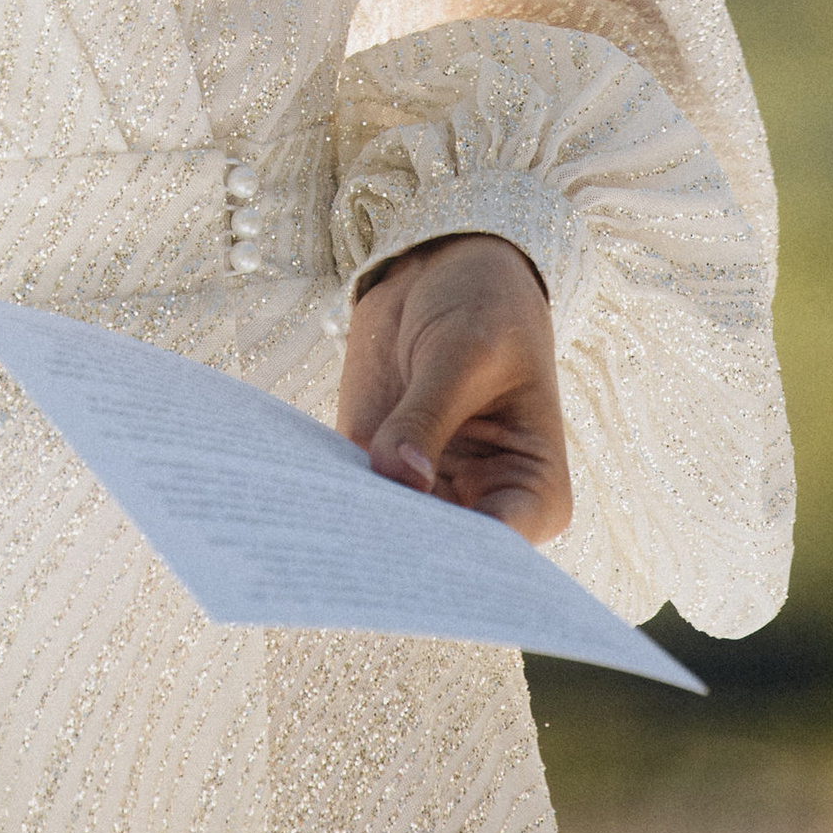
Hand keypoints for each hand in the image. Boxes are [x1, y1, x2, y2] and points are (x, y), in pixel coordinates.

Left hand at [336, 231, 572, 542]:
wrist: (446, 267)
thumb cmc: (485, 308)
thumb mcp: (464, 352)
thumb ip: (428, 414)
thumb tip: (397, 476)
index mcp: (533, 491)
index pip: (500, 550)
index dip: (458, 565)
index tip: (413, 559)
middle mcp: (481, 505)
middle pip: (438, 552)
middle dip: (397, 553)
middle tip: (351, 555)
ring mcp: (426, 488)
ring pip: (389, 531)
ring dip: (355, 528)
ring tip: (316, 528)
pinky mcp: (377, 463)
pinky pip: (351, 492)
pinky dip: (327, 493)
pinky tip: (299, 493)